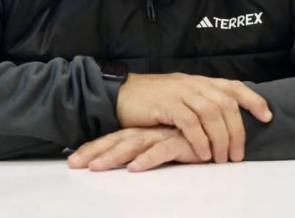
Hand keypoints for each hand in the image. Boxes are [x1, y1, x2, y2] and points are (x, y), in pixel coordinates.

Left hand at [68, 127, 203, 171]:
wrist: (221, 125)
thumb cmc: (194, 137)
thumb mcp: (166, 142)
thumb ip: (150, 147)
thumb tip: (129, 160)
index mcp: (145, 130)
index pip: (114, 138)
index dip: (94, 148)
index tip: (74, 159)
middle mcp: (151, 131)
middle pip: (118, 141)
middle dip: (95, 152)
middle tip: (75, 164)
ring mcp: (165, 134)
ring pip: (134, 144)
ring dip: (114, 157)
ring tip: (96, 168)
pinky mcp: (181, 141)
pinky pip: (162, 151)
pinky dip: (147, 160)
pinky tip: (134, 169)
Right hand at [115, 73, 271, 164]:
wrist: (122, 94)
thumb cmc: (153, 100)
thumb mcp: (182, 96)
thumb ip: (202, 103)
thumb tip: (227, 122)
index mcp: (201, 82)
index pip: (234, 87)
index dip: (253, 100)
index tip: (267, 117)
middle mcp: (194, 84)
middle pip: (226, 105)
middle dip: (237, 131)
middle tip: (237, 155)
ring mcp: (180, 92)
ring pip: (211, 114)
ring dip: (220, 139)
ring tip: (221, 159)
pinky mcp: (166, 104)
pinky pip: (190, 123)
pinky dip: (200, 140)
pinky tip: (203, 154)